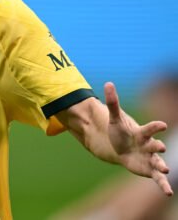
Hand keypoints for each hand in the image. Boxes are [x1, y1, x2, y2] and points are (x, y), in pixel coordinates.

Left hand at [105, 81, 172, 195]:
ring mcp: (150, 158)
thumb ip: (113, 102)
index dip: (155, 126)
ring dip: (162, 166)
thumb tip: (108, 83)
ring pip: (158, 162)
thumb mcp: (114, 118)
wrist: (120, 148)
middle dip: (158, 146)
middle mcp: (149, 146)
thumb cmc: (120, 132)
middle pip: (155, 145)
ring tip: (165, 169)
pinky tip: (167, 192)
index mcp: (142, 133)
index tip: (162, 125)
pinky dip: (163, 184)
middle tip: (160, 147)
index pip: (150, 128)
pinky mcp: (149, 170)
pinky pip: (157, 178)